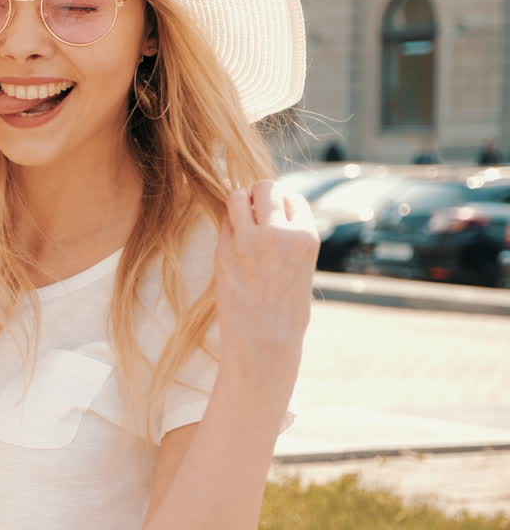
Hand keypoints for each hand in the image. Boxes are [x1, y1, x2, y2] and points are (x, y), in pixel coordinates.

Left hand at [216, 180, 319, 384]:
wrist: (263, 342)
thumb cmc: (285, 313)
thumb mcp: (302, 270)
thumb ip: (291, 241)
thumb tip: (276, 216)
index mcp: (306, 237)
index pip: (293, 198)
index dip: (282, 205)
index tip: (276, 219)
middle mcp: (279, 232)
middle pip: (266, 188)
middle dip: (259, 196)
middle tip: (255, 216)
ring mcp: (249, 240)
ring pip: (238, 196)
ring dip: (238, 203)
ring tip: (240, 222)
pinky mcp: (224, 251)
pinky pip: (223, 222)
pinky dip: (227, 226)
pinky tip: (231, 243)